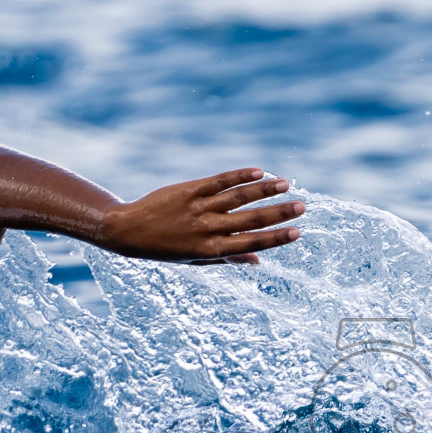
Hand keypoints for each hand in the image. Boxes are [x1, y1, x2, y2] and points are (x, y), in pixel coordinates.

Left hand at [98, 168, 302, 262]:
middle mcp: (207, 229)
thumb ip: (227, 258)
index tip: (297, 233)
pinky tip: (259, 172)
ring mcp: (199, 208)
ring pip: (238, 198)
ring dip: (265, 191)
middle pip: (250, 220)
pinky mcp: (189, 190)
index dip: (276, 238)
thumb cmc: (165, 249)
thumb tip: (258, 260)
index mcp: (211, 250)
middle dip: (279, 213)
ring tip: (286, 185)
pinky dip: (240, 176)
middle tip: (302, 207)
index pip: (250, 243)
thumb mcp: (195, 260)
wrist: (129, 231)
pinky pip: (219, 181)